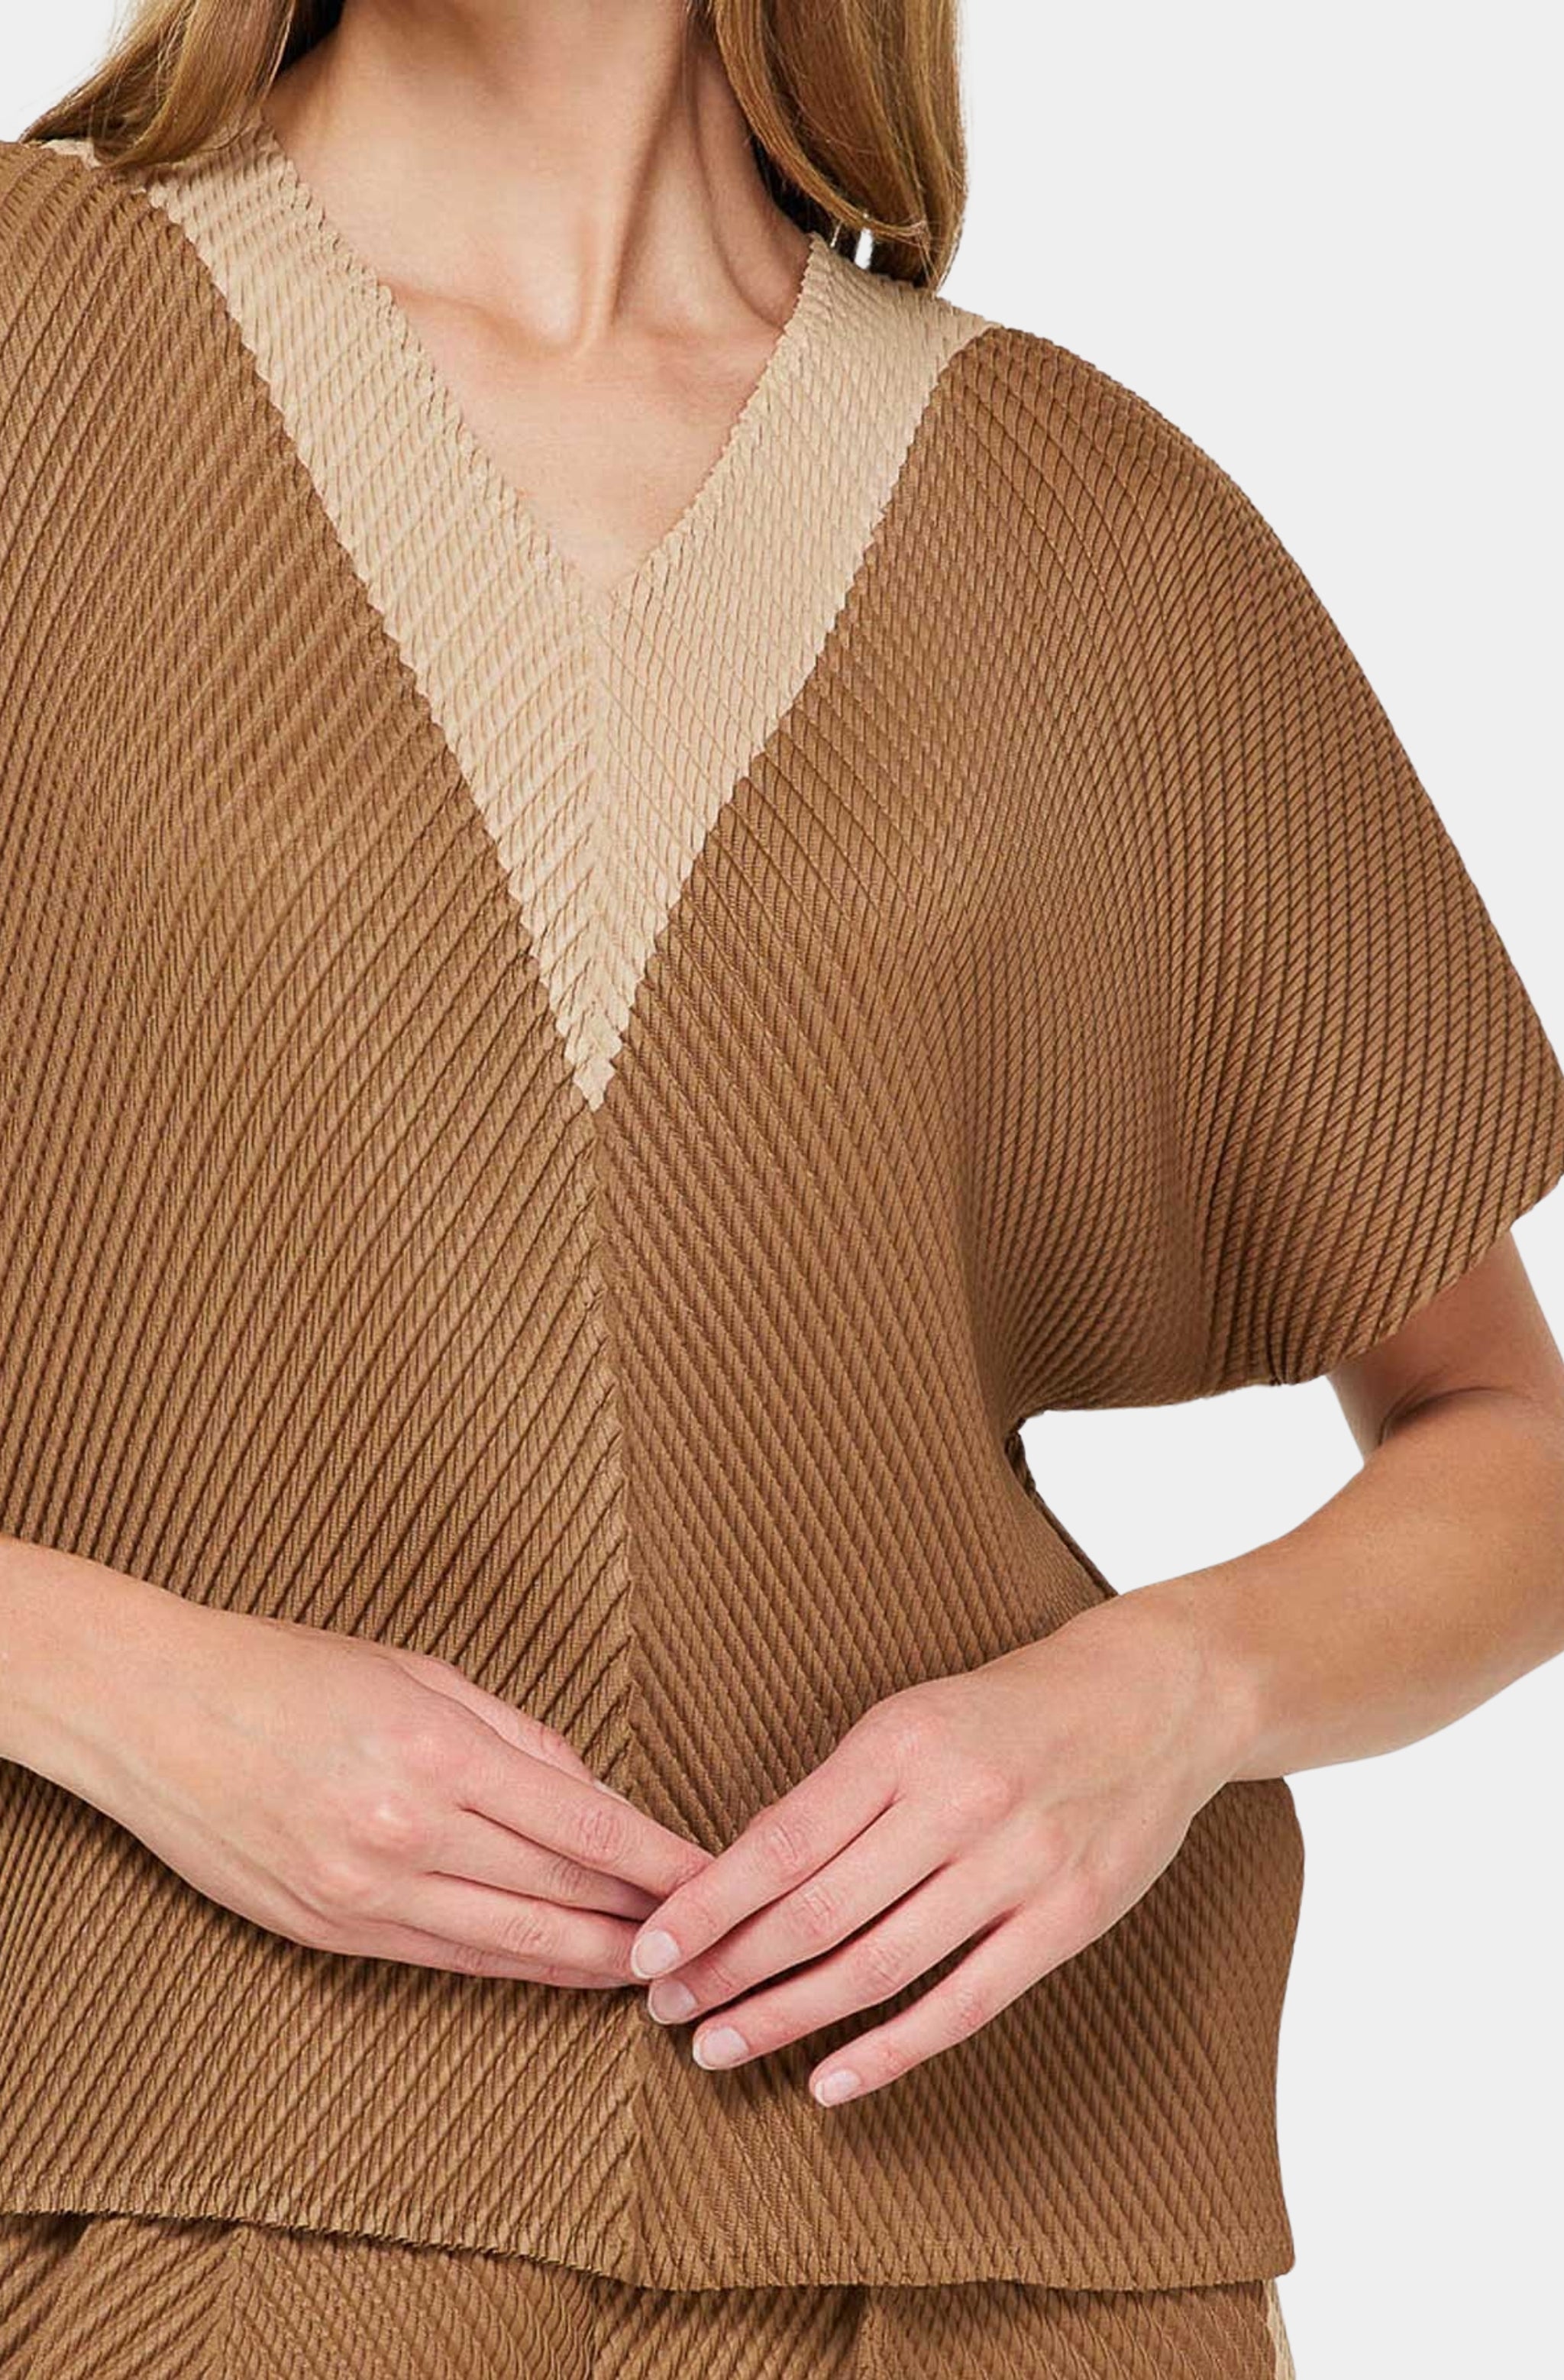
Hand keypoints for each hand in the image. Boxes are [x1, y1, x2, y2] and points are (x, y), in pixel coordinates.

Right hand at [55, 1577, 711, 1985]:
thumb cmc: (291, 1670)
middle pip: (561, 1894)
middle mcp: (408, 1832)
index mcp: (439, 1752)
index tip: (717, 1877)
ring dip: (591, 1960)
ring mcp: (364, 1892)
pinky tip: (561, 1971)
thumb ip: (517, 1736)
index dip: (662, 1860)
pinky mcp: (329, 1930)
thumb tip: (596, 1795)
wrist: (155, 1711)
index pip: (587, 1825)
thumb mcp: (420, 1672)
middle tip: (708, 1938)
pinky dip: (515, 1969)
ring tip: (656, 1971)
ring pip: (512, 1944)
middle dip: (645, 1920)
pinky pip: (447, 1961)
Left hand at [627, 1589, 1245, 2101]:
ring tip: (721, 2047)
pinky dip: (891, 2051)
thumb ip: (837, 1795)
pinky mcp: (1067, 1919)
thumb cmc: (1009, 1711)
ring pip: (880, 1966)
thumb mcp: (911, 1718)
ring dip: (788, 2017)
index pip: (782, 1841)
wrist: (1152, 1699)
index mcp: (903, 1742)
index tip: (648, 1950)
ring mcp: (1019, 1864)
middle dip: (730, 1970)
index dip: (707, 1905)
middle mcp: (957, 1801)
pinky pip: (964, 2003)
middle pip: (819, 1912)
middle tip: (667, 2009)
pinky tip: (830, 2080)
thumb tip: (742, 1873)